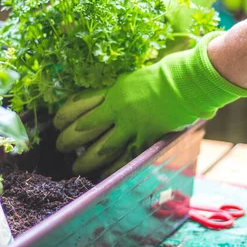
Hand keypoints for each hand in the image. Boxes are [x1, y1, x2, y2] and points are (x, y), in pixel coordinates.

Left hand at [54, 32, 246, 175]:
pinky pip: (126, 157)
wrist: (189, 81)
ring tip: (77, 167)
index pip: (79, 104)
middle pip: (85, 129)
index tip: (57, 122)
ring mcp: (132, 125)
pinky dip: (113, 168)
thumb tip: (109, 94)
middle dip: (69, 140)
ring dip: (87, 159)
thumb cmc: (168, 71)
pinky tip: (104, 175)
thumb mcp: (137, 75)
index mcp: (114, 89)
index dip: (65, 116)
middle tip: (60, 147)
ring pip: (102, 148)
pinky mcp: (146, 137)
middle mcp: (118, 108)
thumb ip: (121, 88)